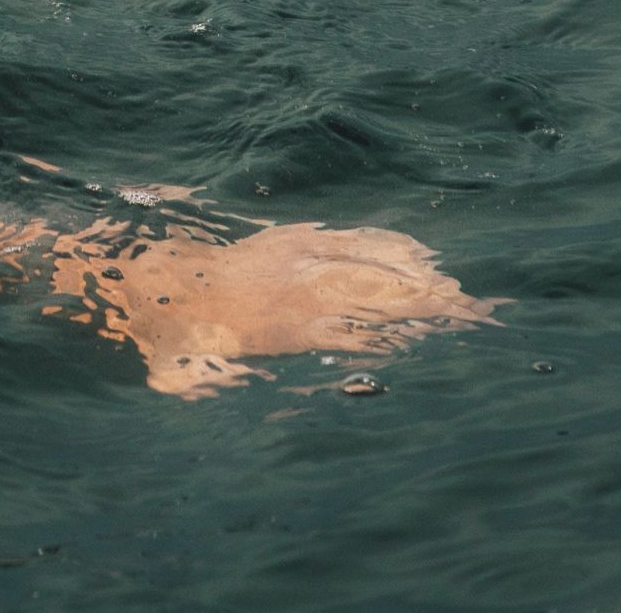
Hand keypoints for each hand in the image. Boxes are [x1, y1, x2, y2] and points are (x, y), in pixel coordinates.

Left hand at [86, 217, 491, 398]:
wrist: (148, 279)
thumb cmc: (172, 345)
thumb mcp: (183, 377)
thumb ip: (213, 385)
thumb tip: (235, 386)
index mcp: (278, 323)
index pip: (353, 329)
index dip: (395, 335)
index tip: (435, 341)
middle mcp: (297, 283)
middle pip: (375, 292)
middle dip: (425, 303)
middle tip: (472, 314)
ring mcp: (298, 252)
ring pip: (371, 259)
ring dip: (416, 275)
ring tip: (457, 290)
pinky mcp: (294, 235)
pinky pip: (351, 235)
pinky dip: (388, 243)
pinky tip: (416, 252)